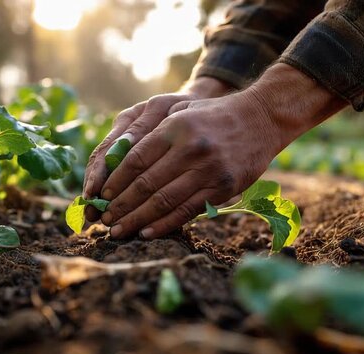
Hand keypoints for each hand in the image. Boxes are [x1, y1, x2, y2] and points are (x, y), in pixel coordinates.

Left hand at [82, 77, 232, 221]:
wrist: (261, 119)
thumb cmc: (213, 115)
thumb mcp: (181, 110)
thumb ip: (152, 132)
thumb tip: (115, 161)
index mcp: (176, 127)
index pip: (136, 160)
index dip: (115, 181)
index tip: (102, 195)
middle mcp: (191, 149)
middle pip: (146, 184)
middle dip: (121, 206)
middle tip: (104, 220)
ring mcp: (209, 171)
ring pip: (164, 201)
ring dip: (137, 220)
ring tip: (119, 230)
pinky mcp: (223, 188)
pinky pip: (188, 211)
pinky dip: (165, 224)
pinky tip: (147, 232)